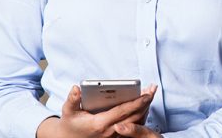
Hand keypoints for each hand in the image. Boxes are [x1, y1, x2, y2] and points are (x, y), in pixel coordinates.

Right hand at [37, 84, 155, 137]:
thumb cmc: (70, 125)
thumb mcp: (68, 112)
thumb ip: (72, 100)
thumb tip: (76, 88)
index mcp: (100, 124)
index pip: (123, 111)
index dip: (136, 102)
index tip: (147, 94)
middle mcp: (110, 132)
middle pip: (134, 116)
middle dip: (145, 103)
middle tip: (152, 89)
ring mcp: (115, 136)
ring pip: (135, 122)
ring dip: (145, 108)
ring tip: (150, 94)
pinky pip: (133, 127)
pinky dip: (140, 116)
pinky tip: (143, 106)